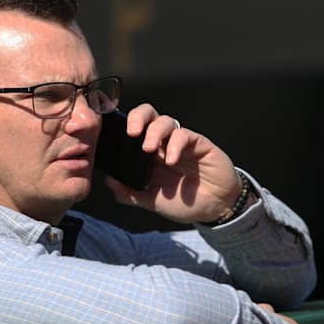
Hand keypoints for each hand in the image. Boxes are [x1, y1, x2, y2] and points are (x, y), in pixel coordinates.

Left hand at [103, 103, 244, 223]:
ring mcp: (181, 143)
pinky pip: (184, 134)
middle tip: (131, 133)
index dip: (122, 126)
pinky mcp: (198, 144)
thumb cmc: (184, 202)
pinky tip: (172, 159)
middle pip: (148, 115)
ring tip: (148, 149)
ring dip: (154, 131)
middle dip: (137, 117)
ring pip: (164, 120)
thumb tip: (108, 181)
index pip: (133, 129)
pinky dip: (175, 144)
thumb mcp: (151, 201)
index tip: (111, 134)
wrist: (215, 208)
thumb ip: (129, 193)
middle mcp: (164, 144)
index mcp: (149, 155)